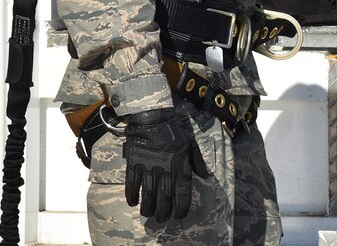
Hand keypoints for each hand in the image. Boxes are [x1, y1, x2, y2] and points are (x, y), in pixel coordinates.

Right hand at [122, 107, 210, 221]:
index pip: (182, 193)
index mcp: (180, 165)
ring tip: (148, 214)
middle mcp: (165, 169)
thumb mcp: (190, 144)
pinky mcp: (135, 163)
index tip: (179, 215)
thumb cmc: (174, 131)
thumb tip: (204, 177)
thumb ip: (197, 162)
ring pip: (148, 195)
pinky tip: (133, 203)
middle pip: (164, 198)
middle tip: (162, 219)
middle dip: (163, 212)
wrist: (153, 117)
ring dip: (147, 208)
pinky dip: (132, 196)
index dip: (181, 207)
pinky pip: (132, 184)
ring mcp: (148, 167)